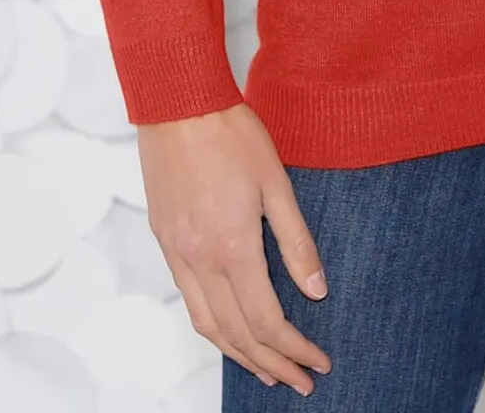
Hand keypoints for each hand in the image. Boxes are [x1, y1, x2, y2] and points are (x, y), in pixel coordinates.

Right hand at [138, 102, 332, 393]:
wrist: (177, 101)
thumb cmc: (230, 132)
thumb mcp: (276, 182)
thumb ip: (296, 241)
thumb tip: (316, 292)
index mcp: (232, 246)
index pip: (267, 321)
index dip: (296, 349)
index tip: (320, 361)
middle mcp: (199, 259)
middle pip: (236, 335)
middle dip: (272, 365)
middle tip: (301, 382)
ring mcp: (177, 253)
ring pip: (207, 325)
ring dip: (239, 356)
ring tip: (269, 371)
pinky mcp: (165, 241)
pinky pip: (188, 301)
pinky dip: (213, 327)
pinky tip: (231, 330)